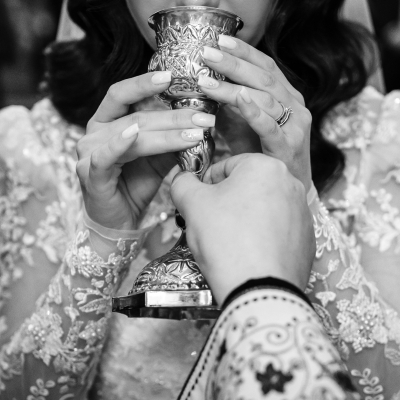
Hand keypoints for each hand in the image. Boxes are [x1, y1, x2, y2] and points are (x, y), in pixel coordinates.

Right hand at [76, 71, 215, 230]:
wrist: (118, 222)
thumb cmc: (134, 185)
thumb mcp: (156, 158)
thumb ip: (169, 140)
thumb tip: (200, 123)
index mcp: (107, 123)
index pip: (123, 95)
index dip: (144, 83)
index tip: (171, 76)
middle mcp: (94, 132)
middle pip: (137, 116)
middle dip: (175, 117)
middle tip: (205, 117)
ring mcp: (89, 152)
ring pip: (131, 135)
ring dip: (165, 134)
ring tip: (196, 133)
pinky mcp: (90, 173)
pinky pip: (106, 156)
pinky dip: (119, 144)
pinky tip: (134, 134)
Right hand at [170, 154, 315, 304]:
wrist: (258, 289)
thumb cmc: (225, 239)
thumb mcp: (192, 204)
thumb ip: (182, 183)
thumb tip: (182, 179)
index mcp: (265, 166)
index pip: (226, 165)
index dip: (206, 184)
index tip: (198, 202)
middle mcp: (291, 183)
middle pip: (246, 187)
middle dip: (226, 202)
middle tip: (211, 223)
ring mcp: (302, 212)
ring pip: (262, 208)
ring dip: (243, 218)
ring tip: (230, 240)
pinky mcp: (307, 238)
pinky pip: (277, 229)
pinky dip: (262, 236)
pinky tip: (249, 252)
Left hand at [198, 36, 311, 191]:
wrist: (288, 184)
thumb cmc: (264, 152)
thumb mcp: (246, 123)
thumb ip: (232, 104)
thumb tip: (206, 85)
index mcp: (287, 96)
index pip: (266, 67)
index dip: (244, 52)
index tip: (220, 41)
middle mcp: (295, 106)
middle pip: (264, 78)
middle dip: (234, 64)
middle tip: (207, 54)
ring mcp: (295, 125)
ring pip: (264, 98)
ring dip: (233, 87)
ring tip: (206, 81)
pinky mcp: (288, 146)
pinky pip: (270, 126)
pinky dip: (253, 112)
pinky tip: (238, 100)